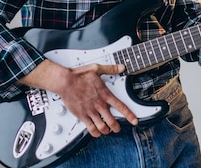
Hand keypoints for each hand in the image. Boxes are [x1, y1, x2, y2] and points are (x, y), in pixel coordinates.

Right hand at [19, 60, 137, 137]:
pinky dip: (95, 133)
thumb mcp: (97, 69)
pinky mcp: (82, 115)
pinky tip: (97, 132)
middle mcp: (99, 104)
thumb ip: (111, 69)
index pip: (121, 107)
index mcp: (104, 94)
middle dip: (117, 127)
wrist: (65, 81)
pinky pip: (91, 129)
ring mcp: (90, 111)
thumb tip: (121, 67)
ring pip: (102, 127)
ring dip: (107, 131)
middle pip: (112, 121)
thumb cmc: (79, 75)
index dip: (130, 116)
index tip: (135, 121)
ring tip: (108, 131)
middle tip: (118, 128)